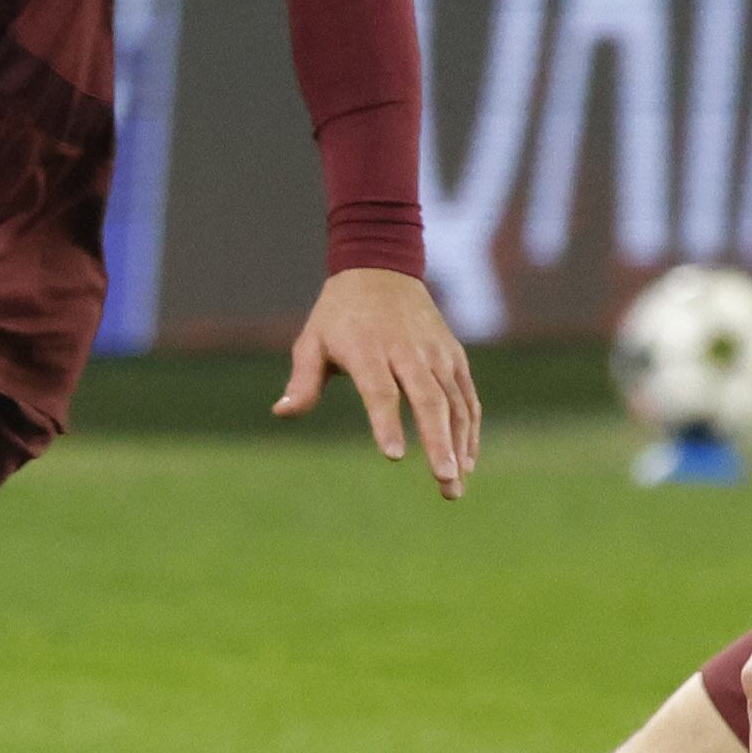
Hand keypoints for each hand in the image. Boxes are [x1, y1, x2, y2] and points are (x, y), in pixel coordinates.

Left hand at [275, 266, 479, 497]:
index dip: (386, 422)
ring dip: (459, 444)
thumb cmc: (338, 314)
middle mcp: (407, 351)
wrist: (380, 268)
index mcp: (368, 348)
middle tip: (444, 480)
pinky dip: (470, 428)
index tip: (393, 456)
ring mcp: (436, 353)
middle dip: (438, 442)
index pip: (380, 390)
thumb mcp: (312, 340)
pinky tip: (467, 460)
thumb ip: (302, 380)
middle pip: (428, 400)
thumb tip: (281, 412)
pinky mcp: (453, 355)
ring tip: (454, 484)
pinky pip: (467, 396)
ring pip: (454, 402)